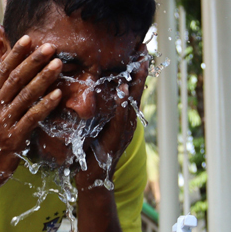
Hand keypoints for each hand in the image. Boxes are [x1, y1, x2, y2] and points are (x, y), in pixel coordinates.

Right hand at [0, 36, 62, 192]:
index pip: (2, 70)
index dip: (15, 54)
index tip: (28, 39)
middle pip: (15, 79)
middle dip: (33, 61)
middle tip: (49, 46)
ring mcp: (4, 122)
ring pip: (26, 95)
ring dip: (43, 78)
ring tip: (58, 64)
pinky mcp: (15, 138)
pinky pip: (32, 118)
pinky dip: (45, 105)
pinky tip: (57, 94)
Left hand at [76, 44, 148, 189]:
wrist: (90, 182)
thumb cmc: (88, 153)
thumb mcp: (91, 126)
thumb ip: (94, 110)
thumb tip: (86, 89)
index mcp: (120, 118)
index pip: (129, 89)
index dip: (135, 71)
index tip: (139, 50)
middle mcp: (126, 124)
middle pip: (136, 93)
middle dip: (140, 72)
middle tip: (144, 50)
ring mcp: (123, 133)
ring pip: (131, 104)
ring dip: (136, 84)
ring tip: (138, 65)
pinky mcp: (115, 142)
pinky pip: (119, 120)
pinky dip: (122, 105)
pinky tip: (123, 91)